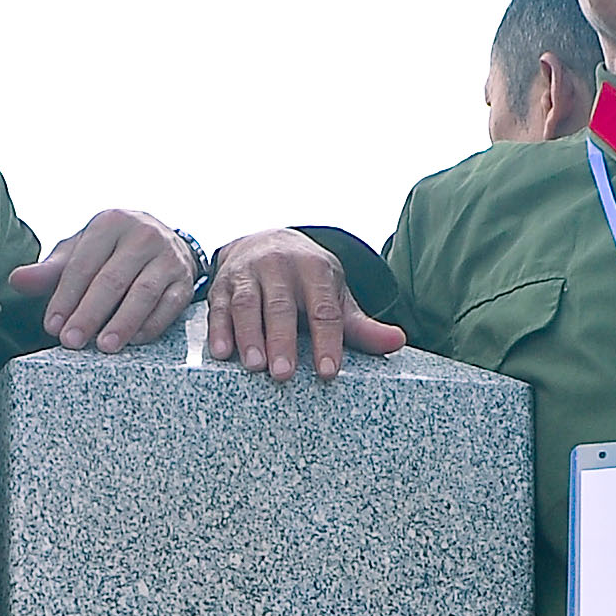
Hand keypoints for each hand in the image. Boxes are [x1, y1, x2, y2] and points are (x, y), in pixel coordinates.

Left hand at [6, 209, 195, 354]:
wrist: (164, 241)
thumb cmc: (111, 251)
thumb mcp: (80, 252)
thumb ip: (50, 270)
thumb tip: (17, 280)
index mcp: (110, 223)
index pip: (83, 264)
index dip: (66, 297)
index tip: (52, 326)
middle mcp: (142, 234)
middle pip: (112, 279)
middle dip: (89, 313)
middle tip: (71, 341)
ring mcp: (168, 257)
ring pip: (144, 293)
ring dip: (122, 322)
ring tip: (103, 346)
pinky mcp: (184, 280)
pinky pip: (169, 306)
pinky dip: (151, 325)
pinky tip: (133, 341)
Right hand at [202, 228, 405, 380]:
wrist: (264, 241)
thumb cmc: (306, 280)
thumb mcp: (335, 296)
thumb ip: (361, 326)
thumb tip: (398, 342)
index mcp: (315, 269)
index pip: (323, 309)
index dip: (327, 341)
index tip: (327, 370)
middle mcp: (280, 265)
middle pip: (281, 306)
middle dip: (282, 341)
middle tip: (283, 375)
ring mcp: (248, 272)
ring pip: (247, 304)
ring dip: (249, 335)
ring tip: (255, 366)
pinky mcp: (222, 282)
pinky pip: (218, 306)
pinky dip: (219, 329)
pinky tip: (222, 352)